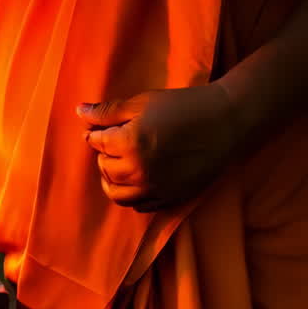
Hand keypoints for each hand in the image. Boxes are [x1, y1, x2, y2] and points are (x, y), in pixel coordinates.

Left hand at [76, 85, 243, 212]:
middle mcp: (139, 171)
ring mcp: (156, 188)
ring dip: (113, 179)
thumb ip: (108, 112)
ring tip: (122, 163)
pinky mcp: (171, 198)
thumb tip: (79, 112)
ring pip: (117, 194)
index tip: (103, 128)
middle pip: (104, 169)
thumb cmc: (184, 106)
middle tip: (115, 143)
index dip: (96, 134)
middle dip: (104, 155)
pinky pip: (140, 206)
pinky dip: (133, 194)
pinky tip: (139, 178)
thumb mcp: (142, 102)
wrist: (228, 121)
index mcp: (129, 144)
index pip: (96, 143)